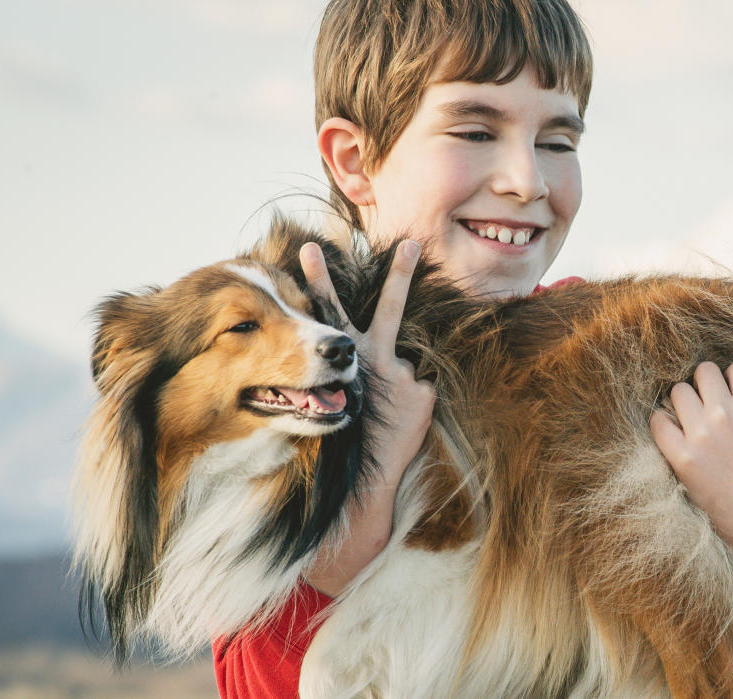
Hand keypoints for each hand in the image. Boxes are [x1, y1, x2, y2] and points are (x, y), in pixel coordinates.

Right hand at [298, 240, 436, 595]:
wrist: (362, 477)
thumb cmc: (344, 441)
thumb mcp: (337, 401)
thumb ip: (352, 373)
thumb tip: (370, 360)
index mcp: (345, 358)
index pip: (333, 312)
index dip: (320, 280)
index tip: (308, 248)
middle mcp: (373, 358)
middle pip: (388, 309)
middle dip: (399, 274)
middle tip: (410, 242)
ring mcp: (402, 373)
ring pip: (409, 369)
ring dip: (403, 391)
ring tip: (393, 411)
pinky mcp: (424, 392)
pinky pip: (424, 394)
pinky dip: (418, 409)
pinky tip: (403, 427)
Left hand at [649, 356, 732, 603]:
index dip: (732, 381)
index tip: (731, 398)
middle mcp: (726, 416)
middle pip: (703, 372)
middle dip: (705, 384)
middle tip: (707, 402)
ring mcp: (701, 435)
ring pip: (678, 391)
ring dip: (682, 400)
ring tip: (689, 417)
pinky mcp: (679, 455)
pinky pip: (658, 419)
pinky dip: (661, 420)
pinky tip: (672, 430)